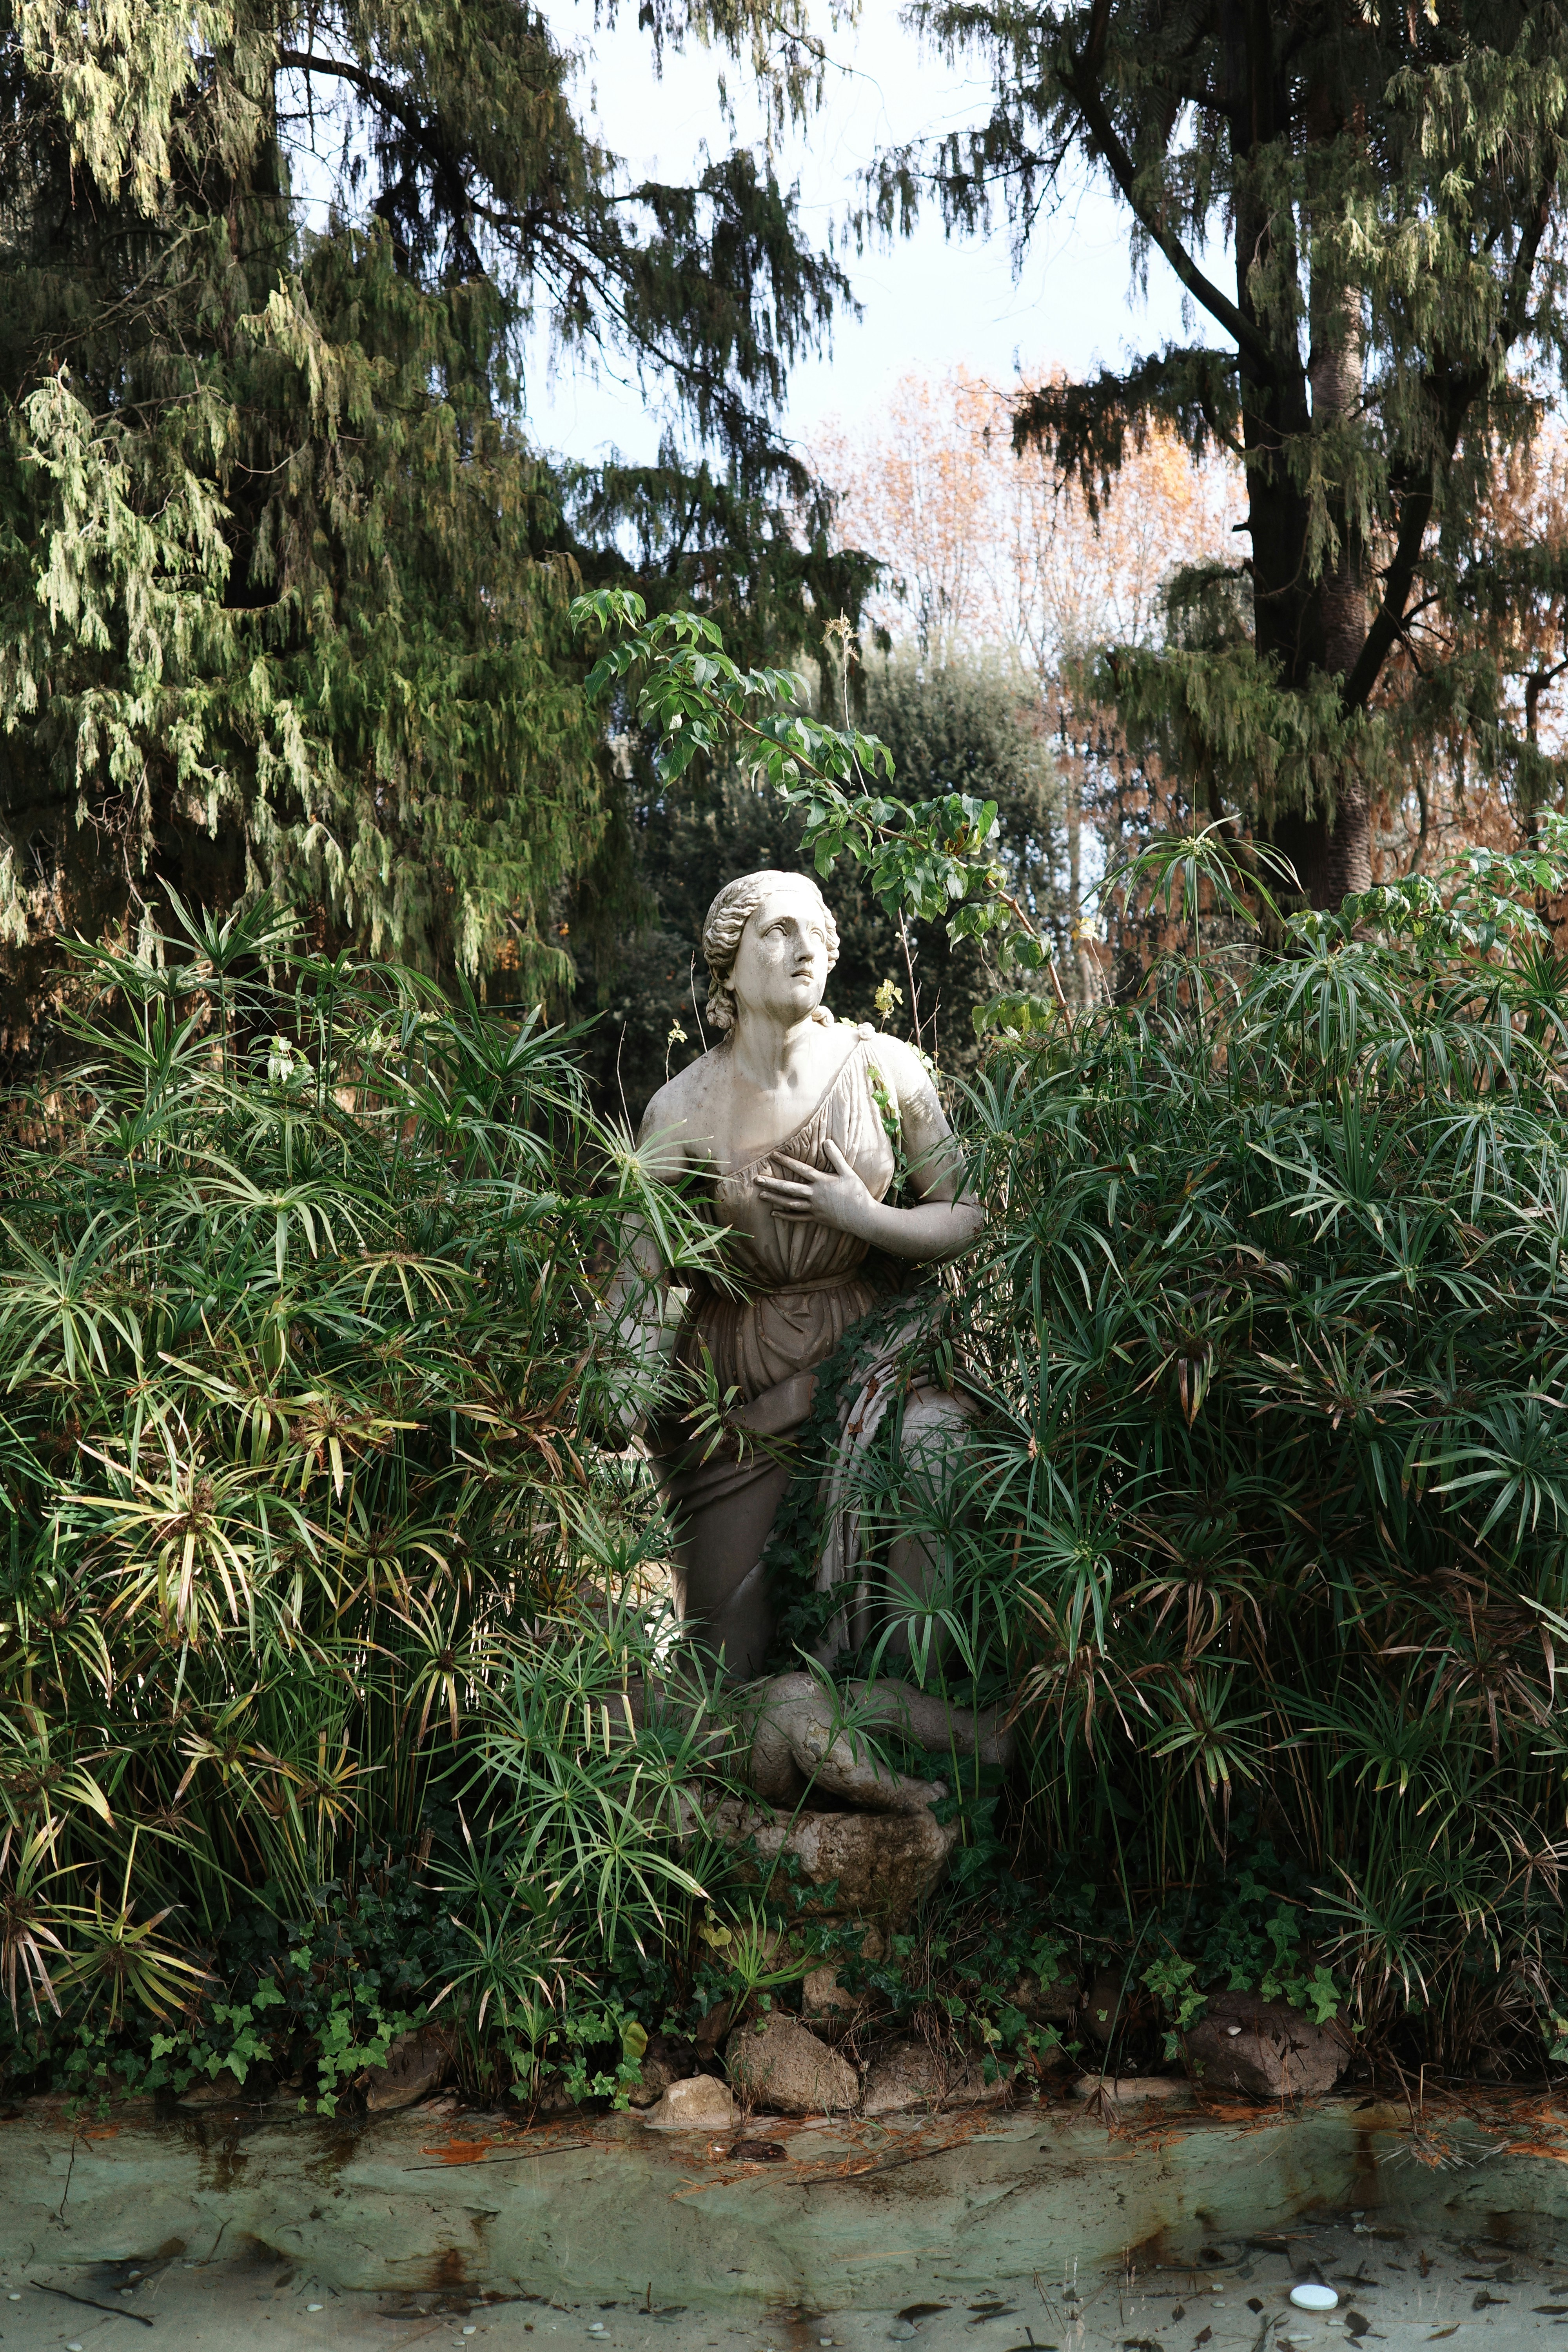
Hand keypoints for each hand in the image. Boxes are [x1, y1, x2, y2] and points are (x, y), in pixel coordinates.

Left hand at [753, 1137, 874, 1235]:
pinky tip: (773, 1214)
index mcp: (822, 1181)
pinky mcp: (816, 1218)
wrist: (863, 1217)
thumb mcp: (848, 1172)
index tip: (773, 1155)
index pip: (801, 1169)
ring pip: (790, 1203)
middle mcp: (815, 1195)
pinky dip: (785, 1216)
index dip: (786, 1162)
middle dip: (772, 1183)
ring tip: (761, 1195)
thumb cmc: (857, 1193)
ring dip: (775, 1199)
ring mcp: (814, 1208)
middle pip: (789, 1188)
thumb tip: (827, 1141)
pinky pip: (797, 1218)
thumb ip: (836, 1157)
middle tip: (756, 1180)